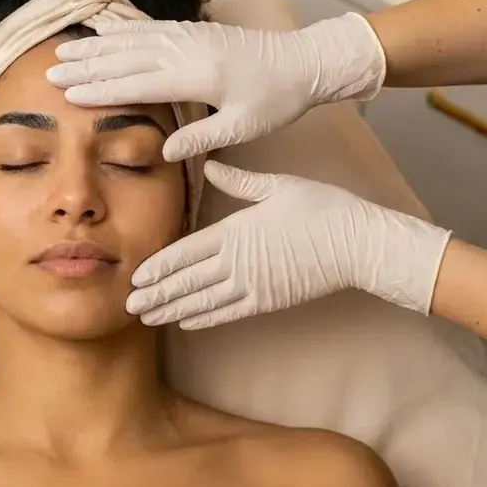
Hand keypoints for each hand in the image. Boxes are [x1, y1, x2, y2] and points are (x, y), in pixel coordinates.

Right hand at [46, 13, 386, 161]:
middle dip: (86, 66)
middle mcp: (186, 51)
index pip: (136, 84)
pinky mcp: (194, 30)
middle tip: (51, 73)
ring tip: (65, 49)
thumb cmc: (276, 99)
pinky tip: (103, 28)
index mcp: (195, 77)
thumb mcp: (242, 127)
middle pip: (125, 57)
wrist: (304, 61)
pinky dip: (122, 28)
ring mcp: (189, 36)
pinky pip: (149, 26)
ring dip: (97, 45)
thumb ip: (202, 137)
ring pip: (132, 38)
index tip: (68, 94)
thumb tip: (163, 153)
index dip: (100, 89)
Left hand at [126, 162, 451, 329]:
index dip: (158, 267)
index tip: (135, 276)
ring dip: (172, 310)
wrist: (359, 244)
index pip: (185, 253)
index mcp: (235, 232)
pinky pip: (229, 312)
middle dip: (156, 294)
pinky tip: (186, 322)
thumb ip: (239, 181)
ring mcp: (253, 285)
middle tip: (128, 305)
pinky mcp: (269, 300)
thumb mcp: (278, 185)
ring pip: (203, 301)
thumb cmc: (322, 208)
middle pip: (187, 282)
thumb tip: (209, 164)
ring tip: (148, 318)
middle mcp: (238, 262)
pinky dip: (205, 318)